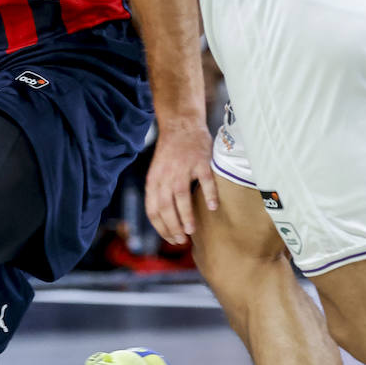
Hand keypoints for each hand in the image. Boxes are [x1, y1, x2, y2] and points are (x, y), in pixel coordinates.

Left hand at [144, 122, 218, 246]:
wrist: (180, 124)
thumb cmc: (170, 153)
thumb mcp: (157, 172)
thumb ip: (159, 193)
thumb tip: (164, 220)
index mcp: (153, 180)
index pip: (153, 210)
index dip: (161, 228)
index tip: (170, 240)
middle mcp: (165, 175)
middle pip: (165, 207)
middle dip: (172, 227)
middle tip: (181, 240)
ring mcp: (183, 168)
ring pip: (181, 196)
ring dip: (186, 216)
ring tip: (191, 230)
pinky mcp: (200, 161)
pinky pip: (205, 181)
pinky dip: (209, 195)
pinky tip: (212, 207)